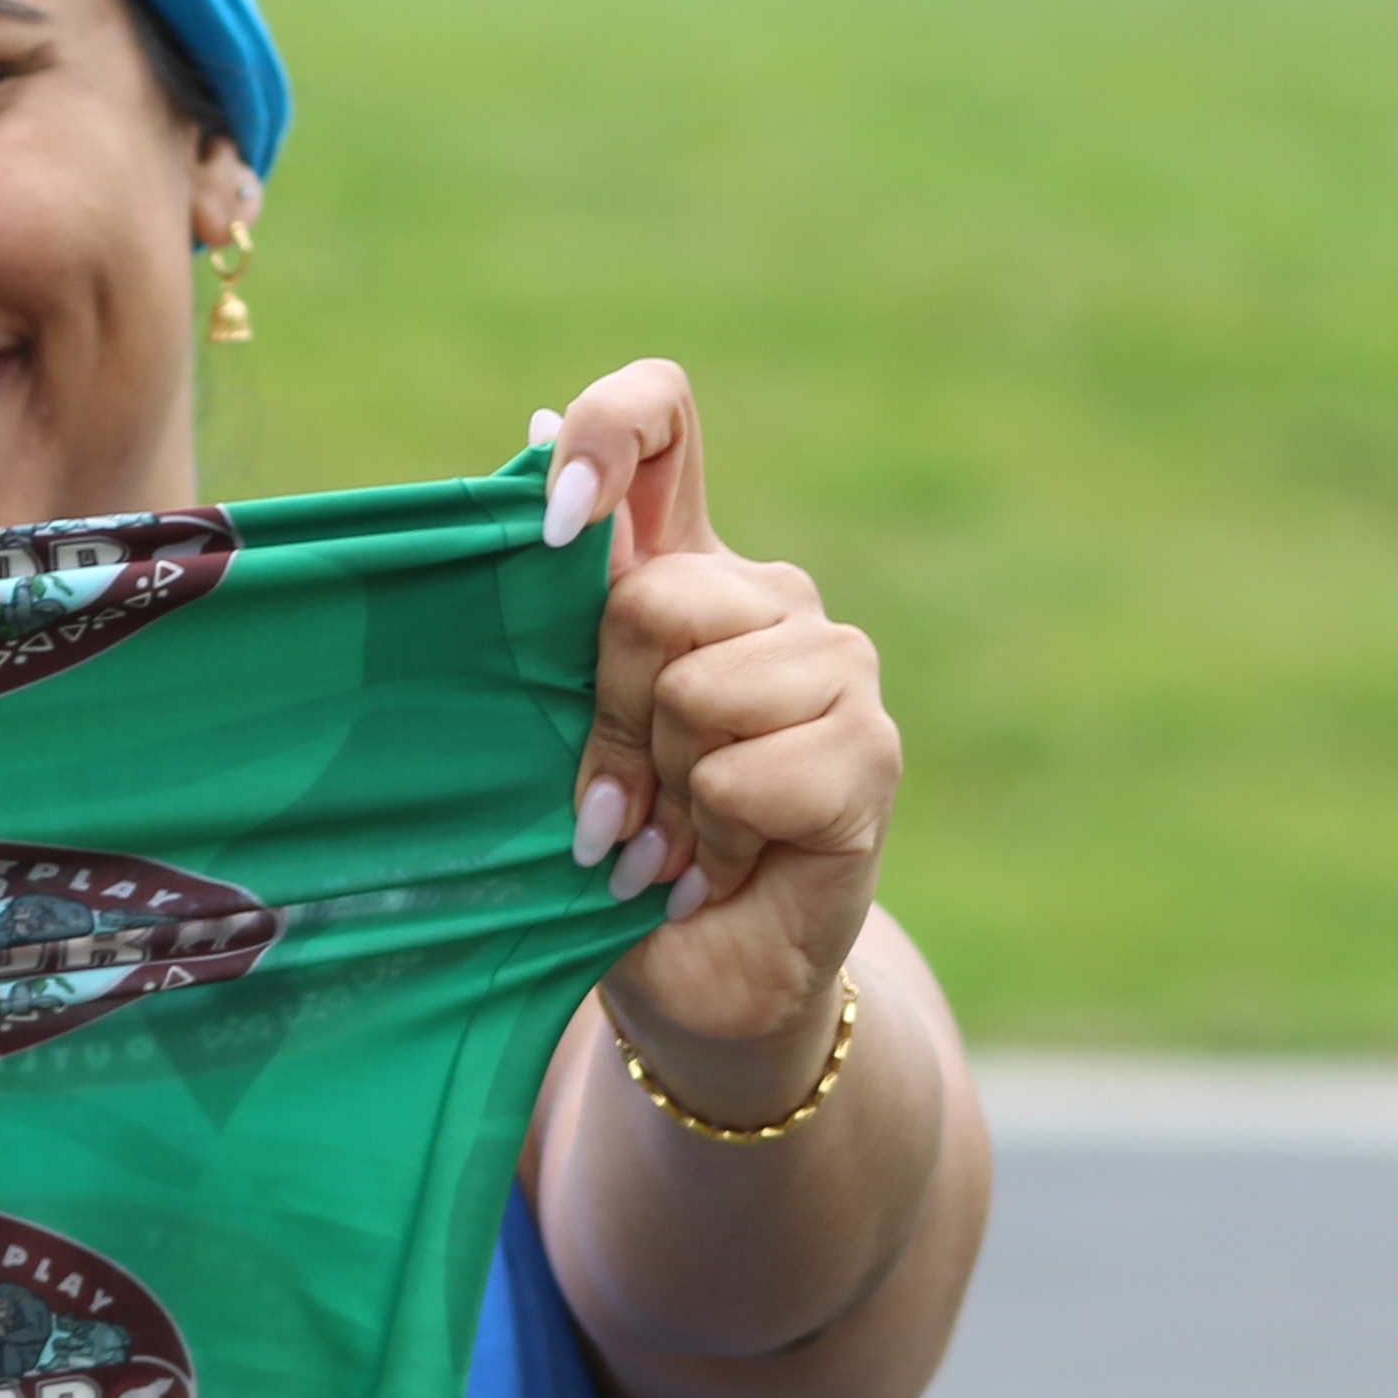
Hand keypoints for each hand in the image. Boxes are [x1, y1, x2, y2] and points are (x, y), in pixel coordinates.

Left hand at [537, 362, 901, 1069]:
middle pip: (654, 598)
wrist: (689, 980)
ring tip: (674, 836)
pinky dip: (710, 839)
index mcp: (680, 563)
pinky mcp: (871, 752)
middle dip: (610, 719)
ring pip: (701, 690)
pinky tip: (721, 866)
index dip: (608, 433)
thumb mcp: (555, 725)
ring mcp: (834, 668)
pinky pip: (746, 772)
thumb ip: (550, 604)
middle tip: (619, 798)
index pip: (662, 417)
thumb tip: (526, 430)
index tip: (554, 526)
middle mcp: (766, 597)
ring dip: (663, 791)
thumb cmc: (609, 848)